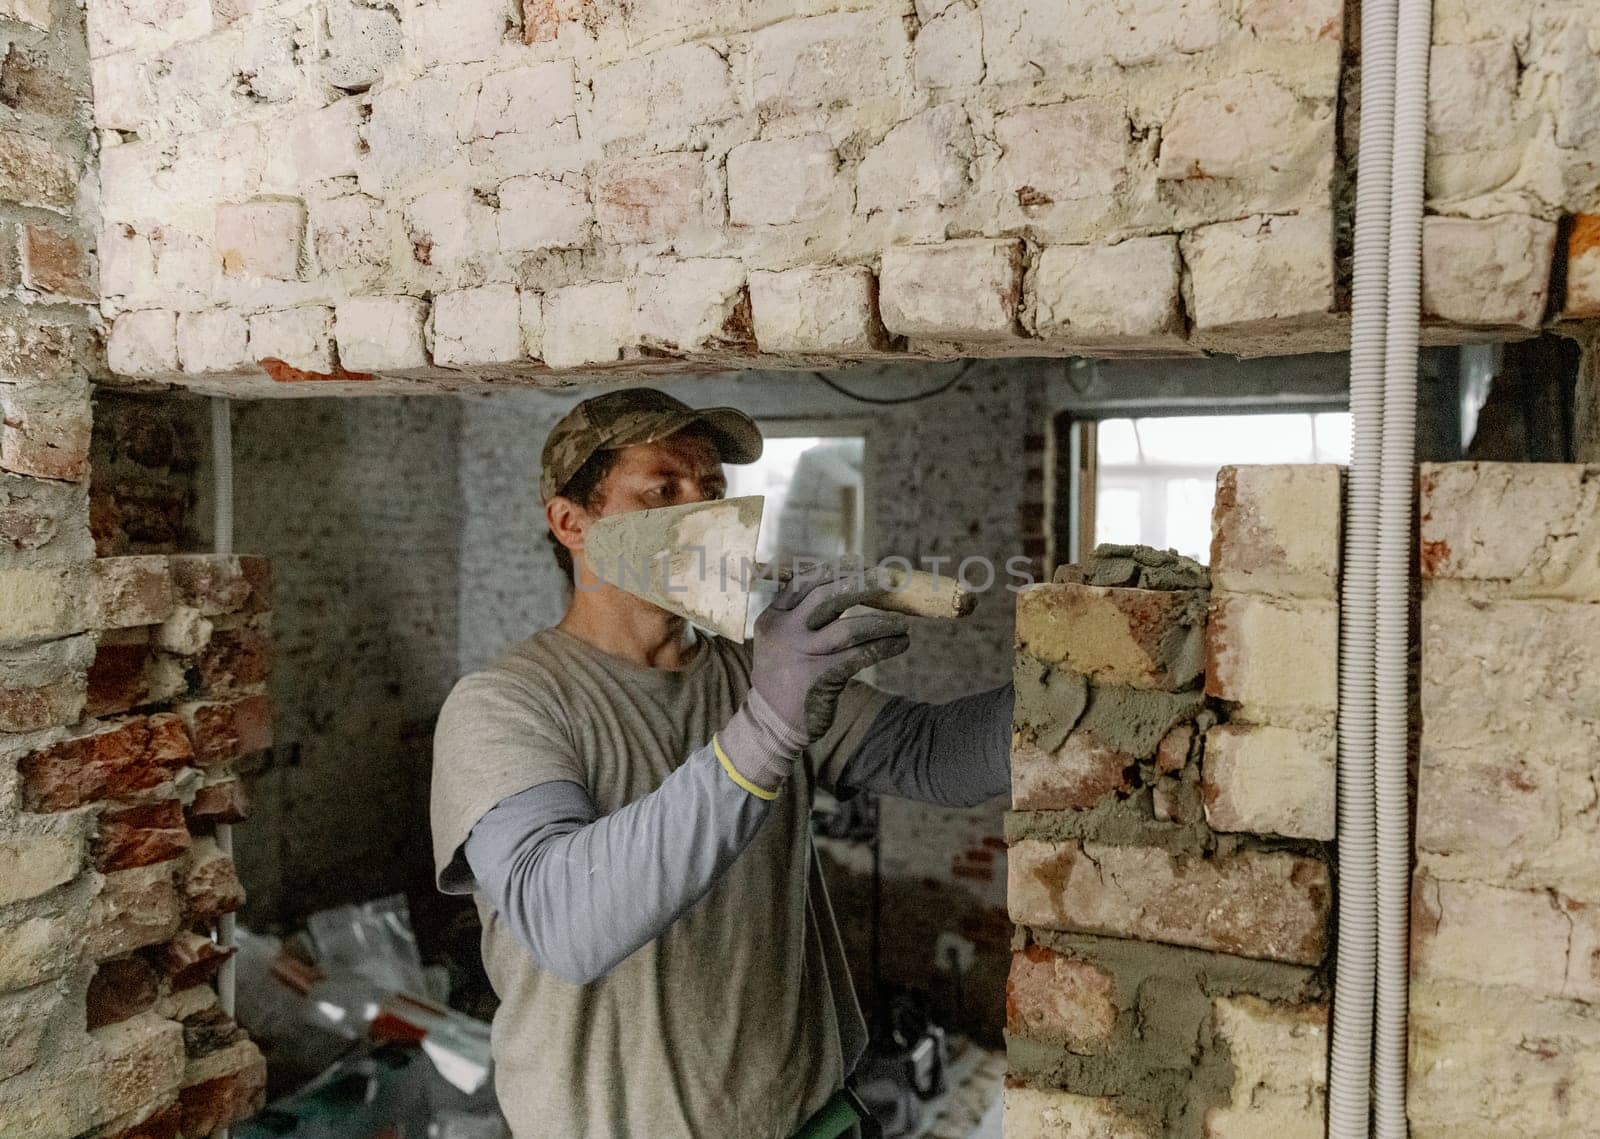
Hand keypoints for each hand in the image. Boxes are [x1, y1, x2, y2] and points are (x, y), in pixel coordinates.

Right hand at [716, 566, 910, 793]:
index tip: (859, 562)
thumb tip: (847, 587)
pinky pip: (858, 656)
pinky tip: (899, 644)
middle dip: (863, 584)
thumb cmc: (785, 678)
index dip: (833, 570)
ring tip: (902, 624)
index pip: (803, 582)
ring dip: (881, 623)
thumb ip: (804, 617)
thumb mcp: (781, 642)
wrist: (770, 725)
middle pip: (828, 597)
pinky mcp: (818, 678)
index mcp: (773, 617)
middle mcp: (784, 632)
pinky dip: (883, 647)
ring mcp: (800, 655)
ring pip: (849, 628)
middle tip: (889, 580)